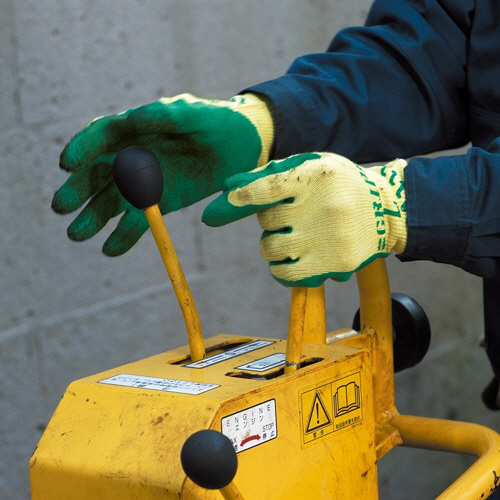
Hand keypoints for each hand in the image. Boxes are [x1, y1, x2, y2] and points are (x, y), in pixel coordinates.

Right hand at [52, 93, 273, 254]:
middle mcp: (136, 155)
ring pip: (114, 200)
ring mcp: (149, 181)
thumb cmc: (217, 121)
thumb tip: (127, 121)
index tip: (67, 165)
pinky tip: (110, 249)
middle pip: (99, 172)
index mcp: (138, 127)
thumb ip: (159, 116)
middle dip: (78, 189)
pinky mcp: (164, 201)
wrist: (246, 146)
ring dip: (94, 218)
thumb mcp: (190, 112)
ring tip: (77, 235)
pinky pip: (141, 219)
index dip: (81, 149)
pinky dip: (125, 235)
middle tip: (61, 207)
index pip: (101, 136)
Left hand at [202, 152, 406, 285]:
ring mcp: (329, 239)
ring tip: (291, 237)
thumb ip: (270, 175)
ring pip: (271, 248)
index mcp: (316, 177)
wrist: (386, 211)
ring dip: (271, 244)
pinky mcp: (334, 265)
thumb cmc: (338, 186)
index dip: (242, 197)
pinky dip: (279, 268)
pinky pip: (285, 274)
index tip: (222, 204)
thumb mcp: (311, 168)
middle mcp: (323, 208)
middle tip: (287, 217)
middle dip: (268, 219)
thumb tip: (228, 188)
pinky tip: (290, 258)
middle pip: (267, 220)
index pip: (269, 187)